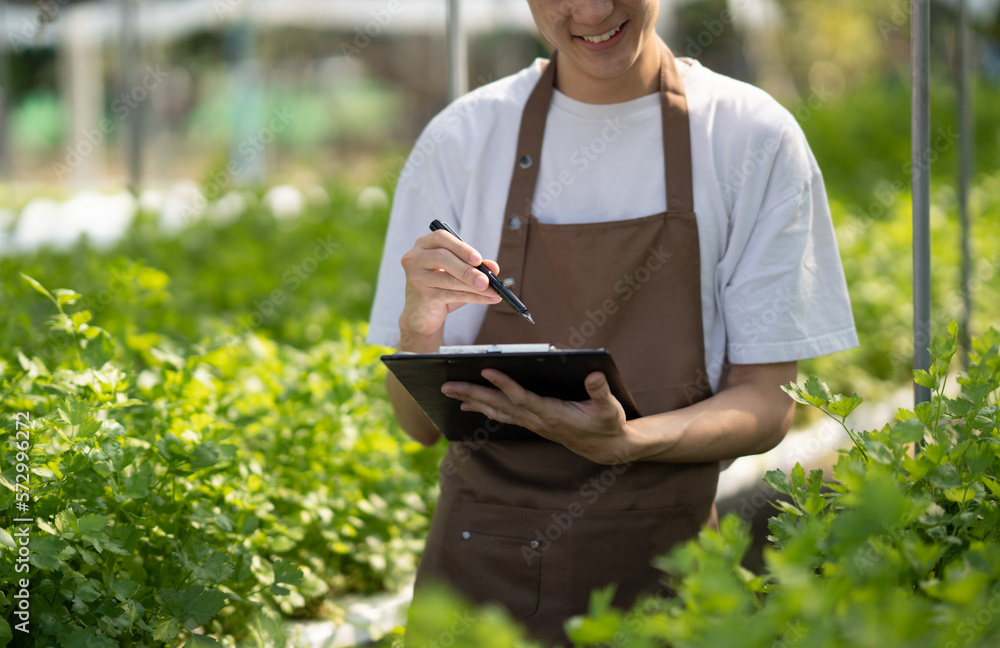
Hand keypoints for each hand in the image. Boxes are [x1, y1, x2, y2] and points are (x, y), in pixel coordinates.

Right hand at [398, 229, 501, 348]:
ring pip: (448, 279)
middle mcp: (415, 258)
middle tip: (486, 280)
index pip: (441, 238)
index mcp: (423, 245)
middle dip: (467, 269)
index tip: (478, 259)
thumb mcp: (458, 273)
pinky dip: (473, 297)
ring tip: (493, 291)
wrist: (422, 313)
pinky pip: (450, 295)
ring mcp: (416, 278)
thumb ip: (475, 266)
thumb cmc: (440, 287)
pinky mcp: (421, 296)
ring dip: (473, 286)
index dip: (461, 247)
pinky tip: (487, 299)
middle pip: (442, 258)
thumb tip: (493, 267)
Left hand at [441, 369, 635, 464]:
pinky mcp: (532, 423)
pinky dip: (483, 409)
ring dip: (472, 401)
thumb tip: (593, 375)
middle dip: (472, 394)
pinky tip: (469, 405)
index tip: (487, 369)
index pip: (523, 398)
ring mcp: (532, 423)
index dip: (504, 384)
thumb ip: (600, 391)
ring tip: (450, 392)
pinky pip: (502, 415)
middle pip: (499, 405)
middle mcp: (537, 420)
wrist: (606, 448)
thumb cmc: (608, 424)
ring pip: (496, 411)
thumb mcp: (609, 408)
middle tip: (447, 385)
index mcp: (553, 413)